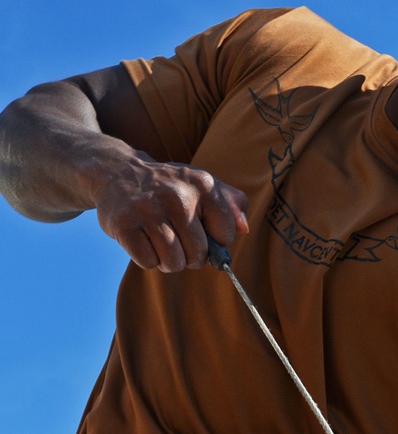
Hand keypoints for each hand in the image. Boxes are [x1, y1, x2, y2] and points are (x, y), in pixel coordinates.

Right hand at [93, 148, 247, 271]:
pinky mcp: (124, 224)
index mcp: (202, 185)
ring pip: (174, 263)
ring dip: (167, 260)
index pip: (226, 236)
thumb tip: (244, 227)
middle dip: (188, 254)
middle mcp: (177, 195)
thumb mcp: (200, 184)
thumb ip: (230, 203)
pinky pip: (148, 262)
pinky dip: (146, 258)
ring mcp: (149, 210)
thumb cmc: (167, 187)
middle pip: (198, 255)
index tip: (199, 227)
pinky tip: (142, 238)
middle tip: (174, 235)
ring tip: (158, 239)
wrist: (116, 171)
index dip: (214, 240)